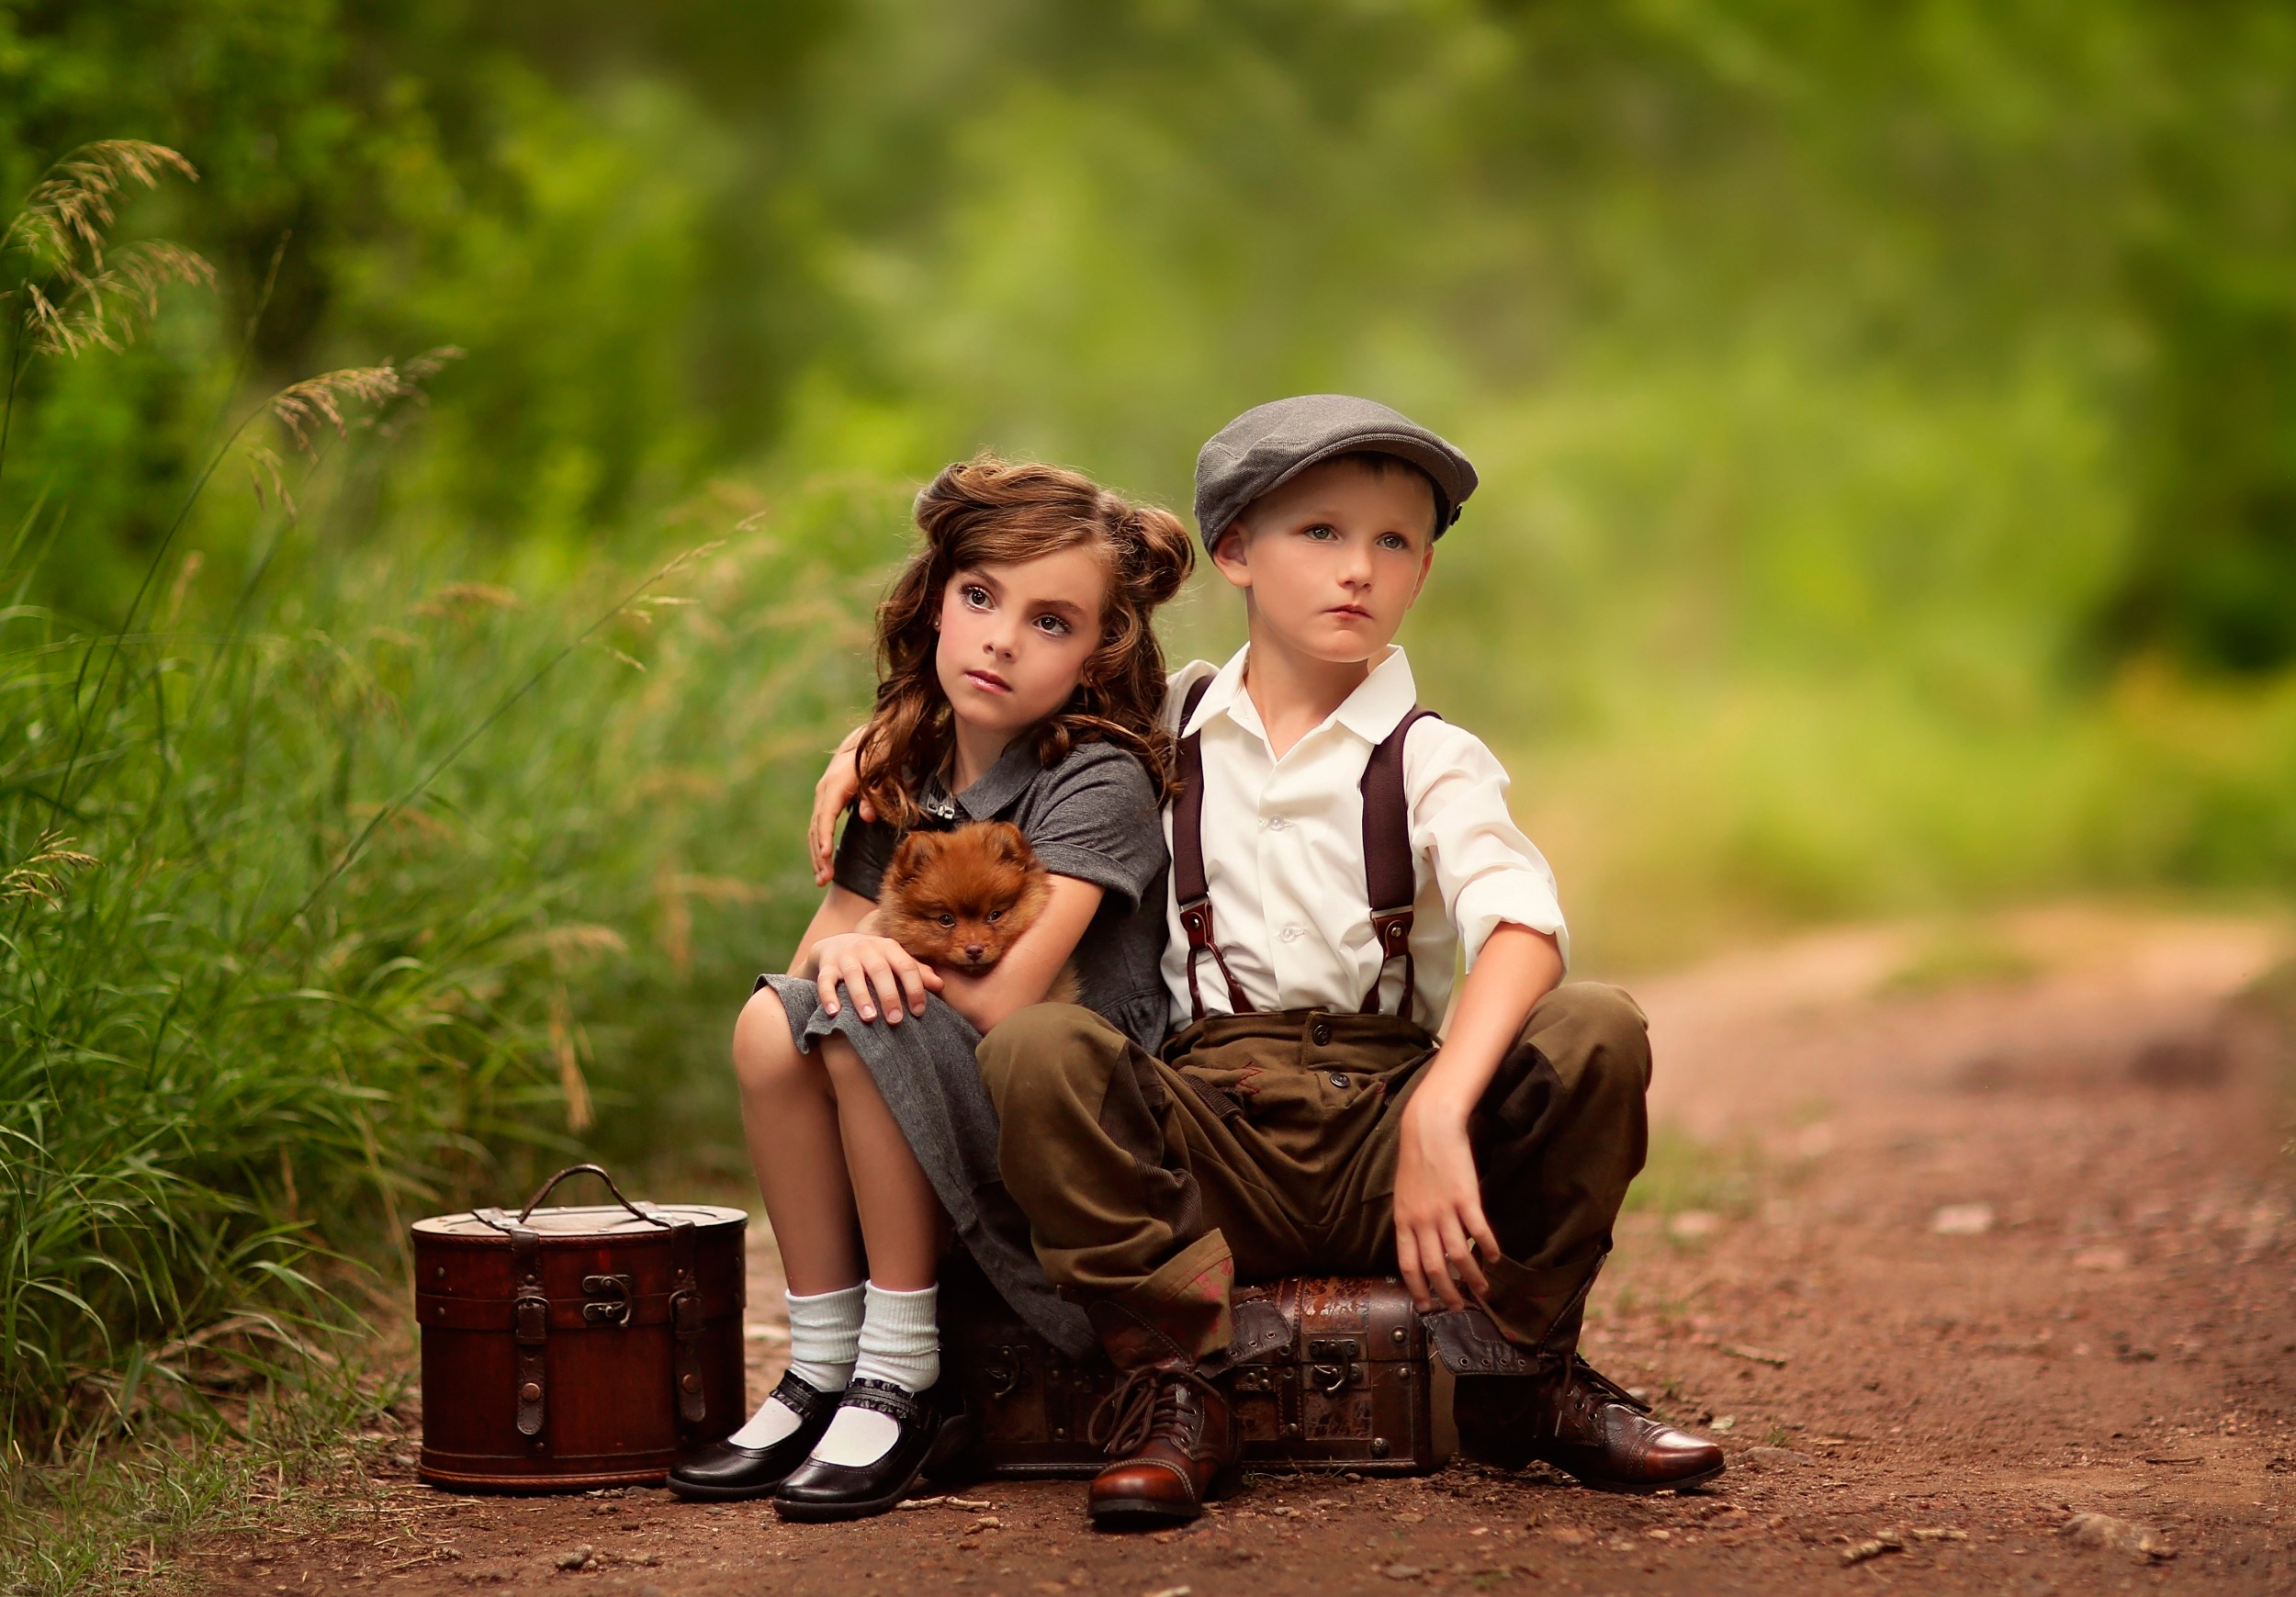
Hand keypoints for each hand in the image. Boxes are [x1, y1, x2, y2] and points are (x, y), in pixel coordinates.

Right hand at [808, 931, 941, 1023]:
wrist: (835, 945)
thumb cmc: (873, 960)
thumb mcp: (894, 962)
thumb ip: (916, 973)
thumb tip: (940, 985)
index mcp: (889, 947)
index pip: (906, 965)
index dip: (914, 988)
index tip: (919, 1012)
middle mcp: (867, 948)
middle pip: (880, 970)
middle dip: (889, 996)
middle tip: (896, 1020)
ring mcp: (845, 956)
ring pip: (853, 975)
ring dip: (861, 997)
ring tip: (869, 1018)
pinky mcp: (826, 965)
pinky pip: (825, 980)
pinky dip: (828, 996)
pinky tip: (834, 1012)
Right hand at [809, 726, 873, 885]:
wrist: (866, 739)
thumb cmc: (877, 754)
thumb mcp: (881, 770)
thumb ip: (875, 793)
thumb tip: (867, 817)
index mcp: (836, 784)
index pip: (826, 815)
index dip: (826, 837)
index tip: (826, 856)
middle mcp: (824, 791)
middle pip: (817, 827)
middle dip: (819, 855)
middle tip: (824, 880)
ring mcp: (823, 796)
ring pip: (815, 830)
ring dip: (817, 856)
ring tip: (822, 880)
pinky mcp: (826, 802)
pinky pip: (819, 827)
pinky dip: (819, 846)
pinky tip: (823, 865)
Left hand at [1392, 1090, 1500, 1311]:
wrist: (1429, 1128)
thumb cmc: (1416, 1160)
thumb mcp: (1405, 1195)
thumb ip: (1412, 1222)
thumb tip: (1423, 1248)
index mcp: (1404, 1221)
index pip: (1408, 1265)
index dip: (1418, 1289)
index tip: (1427, 1307)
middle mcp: (1422, 1220)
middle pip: (1434, 1268)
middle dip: (1448, 1294)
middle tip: (1459, 1308)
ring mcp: (1444, 1210)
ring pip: (1458, 1256)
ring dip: (1472, 1278)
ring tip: (1483, 1290)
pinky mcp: (1466, 1198)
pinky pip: (1479, 1232)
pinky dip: (1488, 1249)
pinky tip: (1494, 1258)